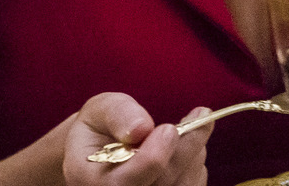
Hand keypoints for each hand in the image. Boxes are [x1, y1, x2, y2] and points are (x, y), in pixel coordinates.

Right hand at [62, 93, 211, 185]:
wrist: (100, 151)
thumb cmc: (100, 127)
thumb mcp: (100, 110)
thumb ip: (117, 114)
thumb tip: (141, 127)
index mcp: (87, 179)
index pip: (122, 183)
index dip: (151, 158)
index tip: (169, 129)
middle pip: (158, 184)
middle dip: (184, 150)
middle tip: (200, 117)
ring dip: (194, 156)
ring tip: (194, 127)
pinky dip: (196, 167)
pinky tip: (191, 146)